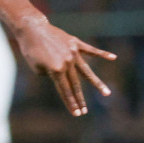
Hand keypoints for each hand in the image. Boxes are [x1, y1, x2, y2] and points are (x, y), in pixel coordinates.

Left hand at [0, 0, 114, 117]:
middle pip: (75, 84)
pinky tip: (113, 58)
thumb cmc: (30, 50)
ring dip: (97, 84)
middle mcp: (67, 62)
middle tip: (85, 111)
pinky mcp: (75, 43)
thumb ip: (50, 75)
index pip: (64, 90)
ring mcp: (73, 52)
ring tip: (107, 94)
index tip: (77, 114)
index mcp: (56, 70)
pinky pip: (90, 50)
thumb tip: (61, 76)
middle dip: (79, 99)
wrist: (32, 29)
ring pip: (87, 71)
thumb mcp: (36, 68)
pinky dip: (101, 53)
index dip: (70, 103)